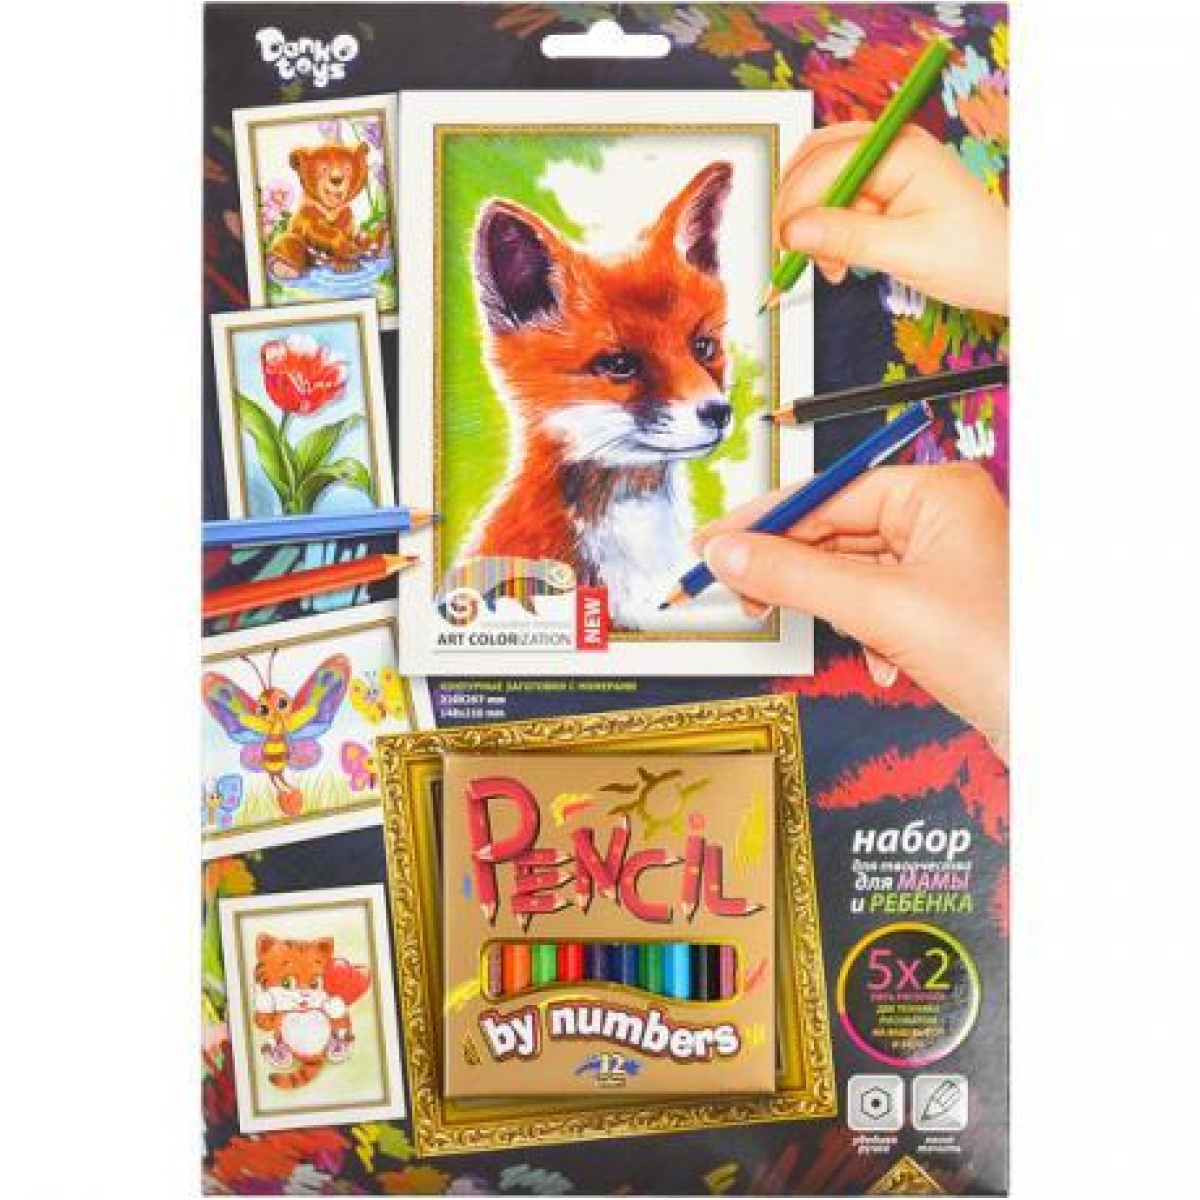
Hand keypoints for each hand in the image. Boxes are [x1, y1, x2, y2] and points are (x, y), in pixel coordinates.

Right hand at [697, 464, 1008, 760]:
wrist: (1059, 726)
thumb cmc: (1000, 653)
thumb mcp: (878, 607)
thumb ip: (792, 576)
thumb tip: (727, 553)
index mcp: (936, 493)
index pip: (826, 494)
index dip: (763, 521)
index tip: (711, 541)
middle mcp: (940, 519)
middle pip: (833, 533)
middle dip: (790, 571)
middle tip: (733, 590)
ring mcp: (941, 565)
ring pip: (849, 574)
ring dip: (830, 609)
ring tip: (805, 628)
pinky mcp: (938, 609)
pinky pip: (874, 606)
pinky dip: (863, 634)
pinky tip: (880, 662)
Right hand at [777, 122, 1008, 314]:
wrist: (1005, 271)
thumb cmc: (973, 256)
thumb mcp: (905, 251)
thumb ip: (846, 236)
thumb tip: (794, 229)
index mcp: (902, 151)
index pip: (828, 162)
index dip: (797, 201)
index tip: (784, 242)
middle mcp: (891, 148)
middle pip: (817, 160)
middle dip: (799, 207)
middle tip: (792, 250)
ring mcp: (886, 167)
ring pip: (822, 183)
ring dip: (812, 224)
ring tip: (830, 265)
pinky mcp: (883, 190)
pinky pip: (837, 204)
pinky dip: (828, 233)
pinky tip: (839, 262)